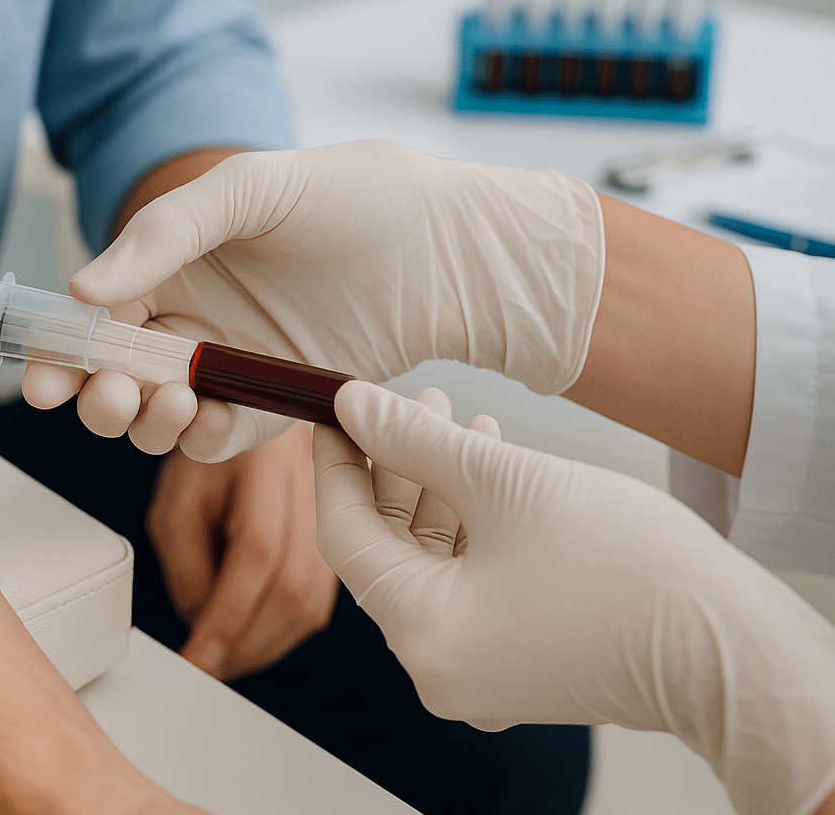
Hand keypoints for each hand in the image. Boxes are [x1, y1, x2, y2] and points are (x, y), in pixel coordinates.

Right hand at [22, 142, 603, 460]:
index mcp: (169, 266)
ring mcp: (230, 367)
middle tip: (102, 394)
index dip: (59, 350)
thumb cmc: (351, 198)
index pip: (92, 316)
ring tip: (163, 399)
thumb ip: (164, 234)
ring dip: (141, 419)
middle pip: (112, 374)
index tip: (43, 377)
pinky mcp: (275, 406)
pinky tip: (206, 417)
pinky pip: (220, 437)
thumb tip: (84, 290)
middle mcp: (190, 321)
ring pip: (156, 414)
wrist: (444, 243)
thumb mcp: (249, 190)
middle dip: (92, 394)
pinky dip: (200, 438)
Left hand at [149, 421, 336, 681]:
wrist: (253, 426)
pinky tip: (254, 639)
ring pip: (312, 602)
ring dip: (266, 645)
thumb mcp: (175, 501)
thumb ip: (184, 563)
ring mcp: (334, 519)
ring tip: (227, 659)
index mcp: (267, 465)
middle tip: (208, 666)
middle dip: (247, 643)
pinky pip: (319, 601)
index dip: (228, 616)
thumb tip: (203, 625)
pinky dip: (283, 631)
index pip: (256, 553)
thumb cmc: (209, 459)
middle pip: (293, 586)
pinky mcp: (338, 543)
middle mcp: (313, 490)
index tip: (197, 658)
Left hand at [314, 380, 834, 814]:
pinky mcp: (515, 658)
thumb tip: (351, 405)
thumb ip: (415, 440)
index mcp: (422, 634)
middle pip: (386, 548)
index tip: (335, 407)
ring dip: (438, 487)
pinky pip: (466, 583)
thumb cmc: (627, 567)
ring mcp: (478, 668)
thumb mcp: (505, 483)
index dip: (337, 462)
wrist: (732, 647)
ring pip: (430, 561)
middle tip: (413, 397)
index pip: (345, 534)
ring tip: (458, 416)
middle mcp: (438, 665)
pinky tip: (487, 463)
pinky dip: (469, 525)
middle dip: (397, 466)